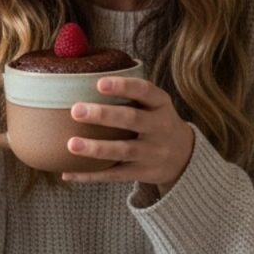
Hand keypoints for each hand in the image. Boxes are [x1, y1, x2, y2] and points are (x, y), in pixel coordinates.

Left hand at [62, 77, 194, 196]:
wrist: (184, 155)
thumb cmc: (156, 120)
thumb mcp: (154, 103)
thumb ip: (129, 92)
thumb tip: (83, 78)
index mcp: (160, 104)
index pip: (145, 91)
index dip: (123, 86)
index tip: (99, 83)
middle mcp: (159, 127)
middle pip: (133, 119)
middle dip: (104, 115)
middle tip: (76, 110)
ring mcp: (152, 152)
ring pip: (124, 150)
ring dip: (97, 148)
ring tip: (72, 144)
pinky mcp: (143, 172)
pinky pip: (115, 175)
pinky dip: (91, 175)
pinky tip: (69, 172)